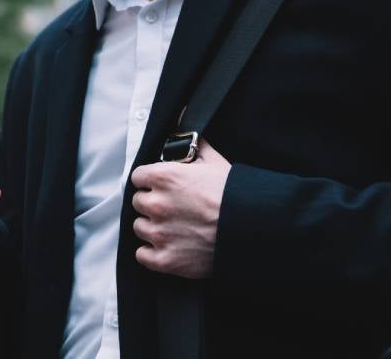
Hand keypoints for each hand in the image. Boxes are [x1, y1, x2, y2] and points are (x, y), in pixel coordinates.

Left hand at [129, 139, 231, 279]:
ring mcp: (160, 233)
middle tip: (171, 208)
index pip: (138, 177)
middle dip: (152, 204)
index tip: (159, 187)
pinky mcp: (165, 259)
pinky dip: (152, 253)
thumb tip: (185, 132)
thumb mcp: (214, 161)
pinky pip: (142, 255)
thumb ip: (195, 146)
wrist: (252, 228)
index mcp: (165, 177)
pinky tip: (168, 247)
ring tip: (173, 228)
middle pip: (138, 202)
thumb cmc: (235, 195)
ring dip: (152, 227)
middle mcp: (157, 204)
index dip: (149, 181)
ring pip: (139, 228)